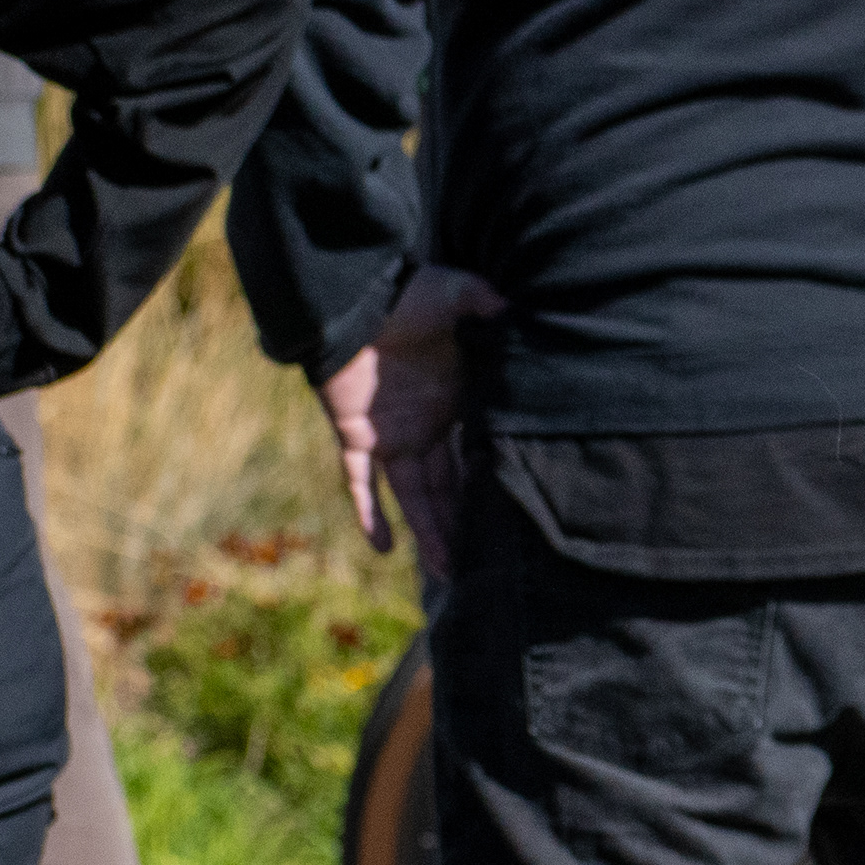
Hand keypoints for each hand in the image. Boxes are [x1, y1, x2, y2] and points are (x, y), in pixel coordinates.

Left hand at [318, 267, 504, 583]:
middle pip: (449, 487)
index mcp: (456, 402)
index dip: (492, 484)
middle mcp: (426, 427)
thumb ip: (485, 303)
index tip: (515, 517)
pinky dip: (370, 515)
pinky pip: (361, 485)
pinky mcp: (357, 436)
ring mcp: (392, 436)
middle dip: (464, 524)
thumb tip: (515, 308)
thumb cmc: (404, 293)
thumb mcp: (456, 293)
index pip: (477, 452)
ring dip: (431, 531)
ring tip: (450, 572)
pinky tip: (383, 549)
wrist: (349, 297)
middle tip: (485, 563)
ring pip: (416, 495)